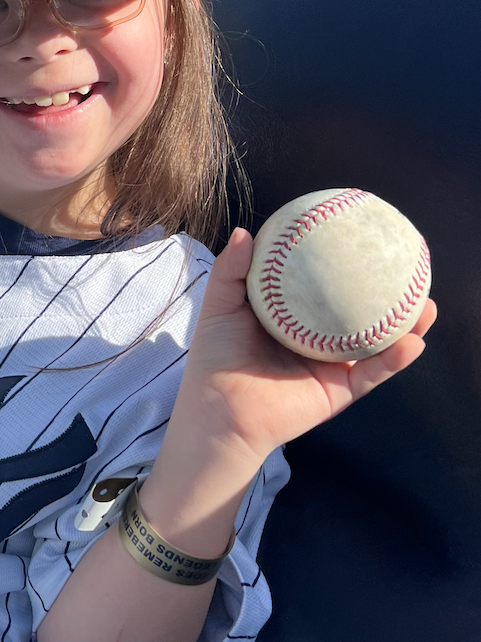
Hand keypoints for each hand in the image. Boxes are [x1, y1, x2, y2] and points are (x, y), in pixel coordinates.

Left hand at [167, 229, 435, 473]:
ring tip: (426, 305)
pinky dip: (395, 359)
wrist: (218, 410)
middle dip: (387, 294)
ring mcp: (331, 366)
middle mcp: (316, 340)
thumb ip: (231, 270)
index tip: (363, 241)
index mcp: (293, 318)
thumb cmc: (215, 358)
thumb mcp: (220, 306)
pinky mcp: (339, 391)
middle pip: (359, 313)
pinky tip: (412, 342)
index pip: (325, 287)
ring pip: (377, 343)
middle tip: (407, 269)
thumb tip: (247, 231)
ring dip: (406, 326)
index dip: (345, 267)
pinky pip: (373, 373)